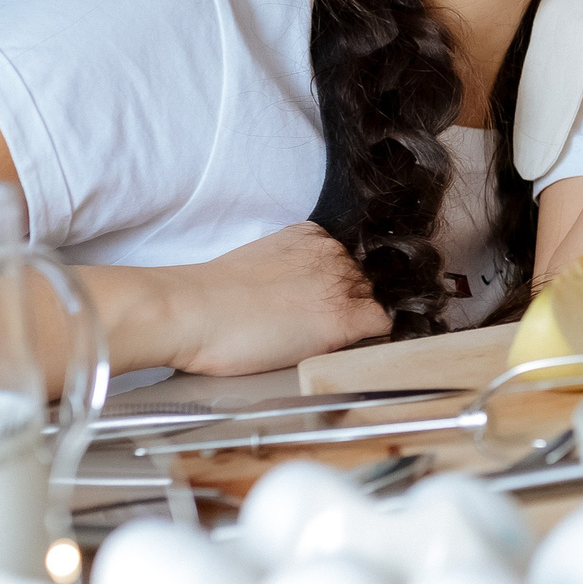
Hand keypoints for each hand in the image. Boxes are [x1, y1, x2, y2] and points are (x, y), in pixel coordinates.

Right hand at [137, 222, 388, 375]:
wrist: (195, 312)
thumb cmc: (214, 299)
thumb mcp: (263, 267)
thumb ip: (294, 272)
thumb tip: (306, 294)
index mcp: (313, 236)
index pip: (350, 262)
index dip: (339, 290)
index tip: (321, 306)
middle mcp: (335, 251)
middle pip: (366, 282)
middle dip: (351, 306)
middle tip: (316, 329)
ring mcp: (344, 282)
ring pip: (378, 302)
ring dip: (362, 323)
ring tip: (322, 341)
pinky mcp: (347, 317)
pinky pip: (387, 325)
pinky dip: (377, 338)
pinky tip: (348, 347)